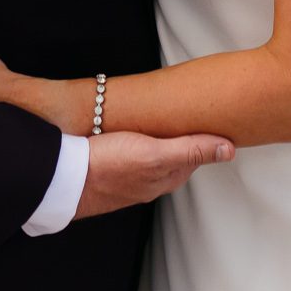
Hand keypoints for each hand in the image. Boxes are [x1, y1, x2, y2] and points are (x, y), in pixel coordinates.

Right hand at [74, 130, 234, 219]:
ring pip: (153, 153)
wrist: (61, 179)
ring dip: (158, 137)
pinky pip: (131, 152)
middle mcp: (149, 181)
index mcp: (165, 178)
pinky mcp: (108, 167)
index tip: (207, 114)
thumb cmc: (106, 166)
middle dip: (181, 135)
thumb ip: (191, 150)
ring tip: (159, 115)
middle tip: (185, 109)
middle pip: (175, 154)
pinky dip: (137, 139)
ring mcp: (128, 176)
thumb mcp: (155, 154)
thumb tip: (229, 150)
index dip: (202, 134)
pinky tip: (130, 127)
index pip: (195, 154)